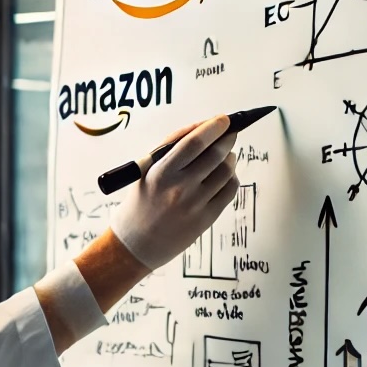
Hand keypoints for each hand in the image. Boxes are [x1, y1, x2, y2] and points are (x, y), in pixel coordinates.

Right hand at [108, 115, 239, 269]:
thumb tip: (202, 129)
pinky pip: (229, 191)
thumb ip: (170, 150)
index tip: (224, 120)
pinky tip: (224, 177)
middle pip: (215, 154)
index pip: (194, 142)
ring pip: (226, 172)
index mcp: (160, 173)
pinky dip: (231, 178)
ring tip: (226, 157)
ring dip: (230, 158)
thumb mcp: (144, 173)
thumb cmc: (138, 205)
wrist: (135, 246)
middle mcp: (178, 188)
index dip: (213, 127)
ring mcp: (194, 205)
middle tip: (230, 133)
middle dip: (227, 138)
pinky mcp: (205, 219)